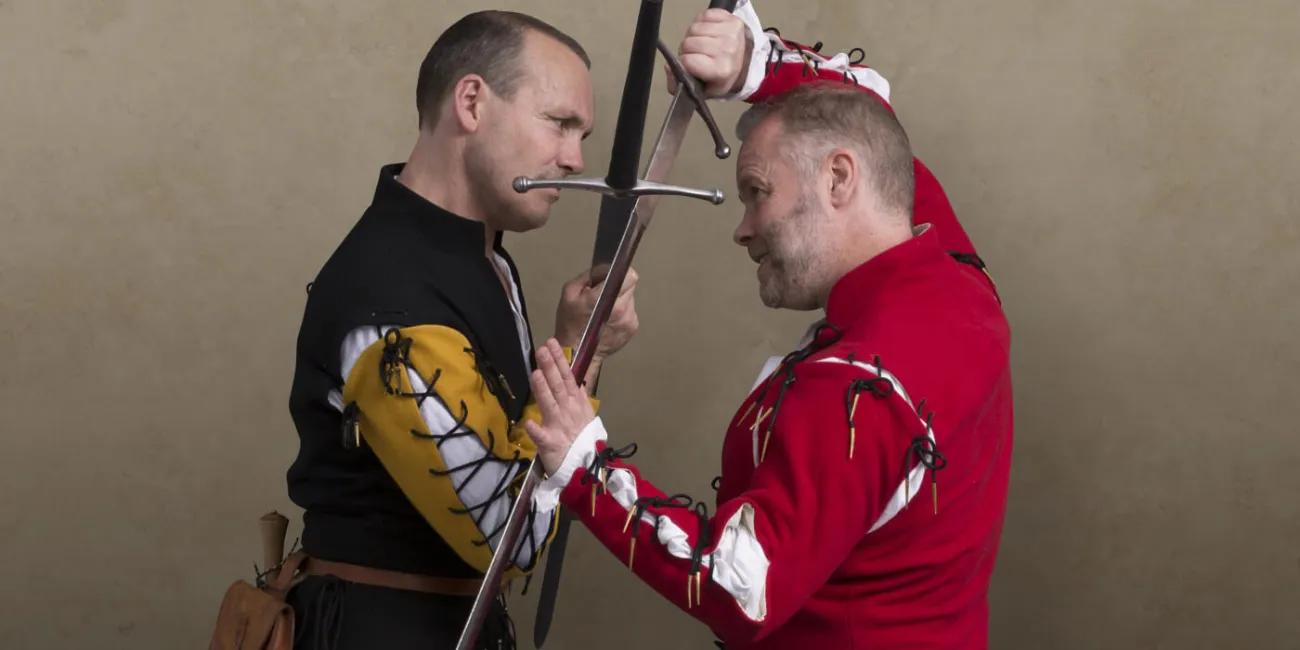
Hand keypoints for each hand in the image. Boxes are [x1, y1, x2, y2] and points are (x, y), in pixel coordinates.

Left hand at [524, 339, 596, 475]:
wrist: (587, 467)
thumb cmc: (584, 441)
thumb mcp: (586, 416)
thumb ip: (580, 398)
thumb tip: (578, 382)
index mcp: (576, 403)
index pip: (567, 377)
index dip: (559, 360)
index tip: (552, 344)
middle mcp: (567, 410)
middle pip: (557, 385)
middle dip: (550, 367)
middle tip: (541, 349)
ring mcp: (559, 426)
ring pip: (549, 403)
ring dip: (543, 389)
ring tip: (536, 372)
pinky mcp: (550, 443)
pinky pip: (541, 436)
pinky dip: (535, 430)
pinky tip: (528, 423)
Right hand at [553, 267, 639, 360]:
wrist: (577, 352)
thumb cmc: (571, 324)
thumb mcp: (570, 292)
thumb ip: (589, 275)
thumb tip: (605, 268)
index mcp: (603, 298)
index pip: (629, 276)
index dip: (622, 272)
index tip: (614, 275)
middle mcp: (620, 310)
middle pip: (631, 285)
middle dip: (619, 286)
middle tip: (604, 294)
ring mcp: (628, 320)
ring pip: (631, 298)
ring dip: (620, 300)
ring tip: (605, 309)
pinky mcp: (632, 328)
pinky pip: (631, 312)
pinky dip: (622, 313)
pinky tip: (609, 319)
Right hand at [666, 8, 751, 96]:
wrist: (745, 62)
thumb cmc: (722, 76)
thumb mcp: (702, 90)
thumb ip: (679, 84)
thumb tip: (669, 67)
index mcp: (721, 69)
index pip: (687, 60)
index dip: (684, 62)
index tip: (692, 66)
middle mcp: (727, 49)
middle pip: (688, 42)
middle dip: (688, 49)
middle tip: (698, 54)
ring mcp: (730, 31)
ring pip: (694, 28)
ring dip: (695, 36)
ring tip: (704, 44)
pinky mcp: (730, 18)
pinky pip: (703, 15)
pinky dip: (702, 23)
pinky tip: (709, 33)